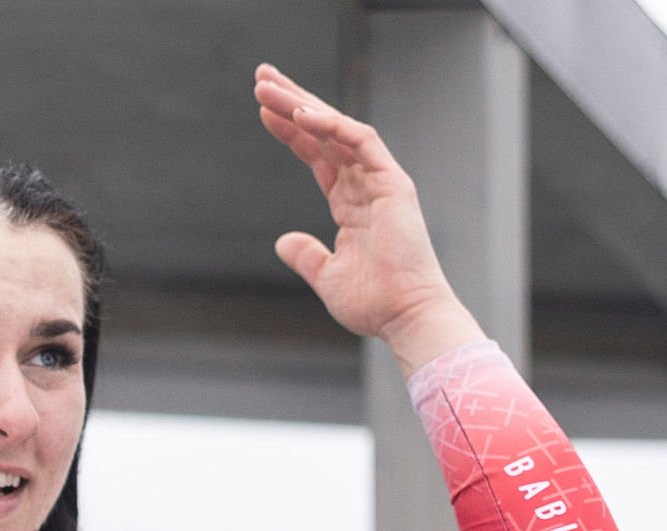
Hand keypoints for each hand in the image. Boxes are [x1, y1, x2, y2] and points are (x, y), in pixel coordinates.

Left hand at [253, 63, 485, 374]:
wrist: (404, 316)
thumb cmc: (374, 302)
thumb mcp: (327, 276)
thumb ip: (306, 255)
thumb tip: (283, 241)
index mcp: (353, 204)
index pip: (319, 155)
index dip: (292, 131)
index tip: (263, 111)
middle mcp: (367, 185)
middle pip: (326, 132)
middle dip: (294, 103)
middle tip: (262, 78)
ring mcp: (382, 181)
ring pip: (339, 129)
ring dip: (303, 105)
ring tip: (270, 88)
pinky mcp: (394, 184)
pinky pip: (362, 141)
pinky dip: (333, 125)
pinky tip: (303, 113)